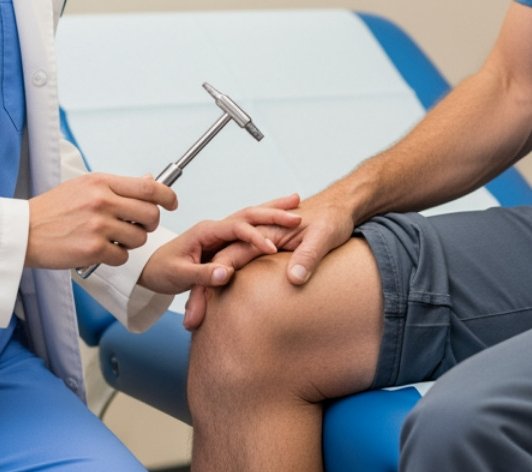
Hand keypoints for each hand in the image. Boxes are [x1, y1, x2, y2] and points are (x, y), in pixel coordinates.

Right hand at [24, 173, 176, 269]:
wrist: (23, 231)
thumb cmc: (51, 210)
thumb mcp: (83, 187)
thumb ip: (117, 186)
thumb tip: (149, 181)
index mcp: (101, 182)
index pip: (149, 187)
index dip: (167, 197)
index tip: (172, 203)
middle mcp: (102, 201)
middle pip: (150, 214)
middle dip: (149, 224)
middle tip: (137, 227)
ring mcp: (98, 225)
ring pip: (139, 238)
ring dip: (130, 243)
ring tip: (111, 239)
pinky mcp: (92, 249)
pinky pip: (122, 257)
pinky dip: (115, 257)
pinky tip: (99, 251)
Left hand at [138, 195, 301, 295]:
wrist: (150, 269)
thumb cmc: (162, 271)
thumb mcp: (179, 276)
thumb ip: (203, 274)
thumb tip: (226, 273)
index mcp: (205, 231)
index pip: (235, 228)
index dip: (254, 237)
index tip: (272, 247)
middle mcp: (215, 227)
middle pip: (248, 214)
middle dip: (272, 212)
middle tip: (296, 211)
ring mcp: (220, 232)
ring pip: (251, 217)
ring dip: (272, 211)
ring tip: (296, 203)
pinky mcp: (224, 240)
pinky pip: (249, 227)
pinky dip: (267, 221)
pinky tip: (281, 218)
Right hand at [182, 193, 356, 329]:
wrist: (340, 210)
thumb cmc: (331, 218)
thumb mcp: (324, 236)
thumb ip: (308, 256)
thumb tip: (294, 279)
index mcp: (264, 230)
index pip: (231, 253)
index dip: (215, 276)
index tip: (204, 300)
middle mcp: (255, 237)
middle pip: (220, 265)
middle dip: (202, 292)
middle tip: (191, 322)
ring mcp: (258, 247)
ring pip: (226, 271)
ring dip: (209, 294)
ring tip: (195, 322)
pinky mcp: (265, 258)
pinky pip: (241, 273)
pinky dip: (227, 292)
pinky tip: (220, 312)